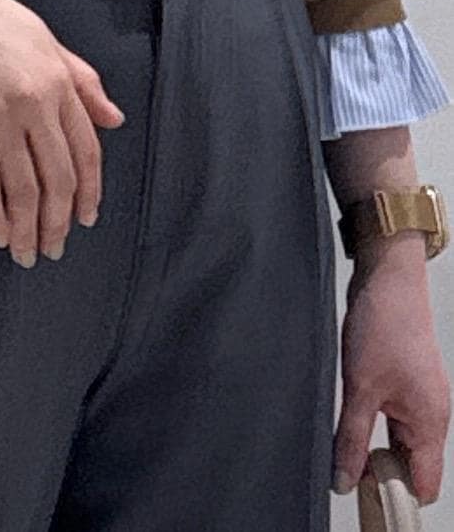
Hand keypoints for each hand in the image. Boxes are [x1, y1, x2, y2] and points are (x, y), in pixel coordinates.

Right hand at [0, 0, 125, 267]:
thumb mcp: (47, 41)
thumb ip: (83, 82)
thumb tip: (114, 119)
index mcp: (59, 82)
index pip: (86, 152)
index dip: (88, 193)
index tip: (84, 220)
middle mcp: (34, 101)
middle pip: (57, 177)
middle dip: (58, 222)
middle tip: (52, 248)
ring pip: (21, 185)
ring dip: (27, 227)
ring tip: (25, 251)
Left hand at [332, 235, 450, 504]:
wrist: (388, 277)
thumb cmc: (384, 324)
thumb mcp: (360, 387)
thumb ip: (351, 438)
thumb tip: (343, 478)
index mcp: (431, 423)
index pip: (423, 483)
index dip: (396, 496)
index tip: (367, 499)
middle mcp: (432, 414)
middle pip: (412, 465)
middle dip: (382, 473)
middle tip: (346, 472)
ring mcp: (420, 397)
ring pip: (400, 440)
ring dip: (374, 446)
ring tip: (344, 444)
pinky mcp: (405, 382)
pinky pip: (393, 418)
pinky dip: (373, 424)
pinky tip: (349, 418)